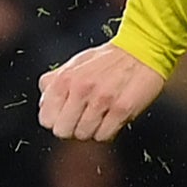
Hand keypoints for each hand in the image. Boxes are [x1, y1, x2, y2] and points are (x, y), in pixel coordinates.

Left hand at [39, 44, 166, 141]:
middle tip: (84, 117)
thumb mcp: (74, 64)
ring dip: (92, 129)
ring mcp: (101, 101)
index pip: (46, 120)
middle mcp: (81, 90)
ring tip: (101, 115)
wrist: (143, 49)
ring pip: (84, 136)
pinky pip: (104, 136)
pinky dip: (108, 131)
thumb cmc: (109, 58)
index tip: (67, 115)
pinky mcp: (122, 109)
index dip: (57, 120)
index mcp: (65, 79)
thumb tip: (43, 103)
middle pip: (63, 132)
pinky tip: (112, 117)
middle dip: (73, 128)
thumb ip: (54, 82)